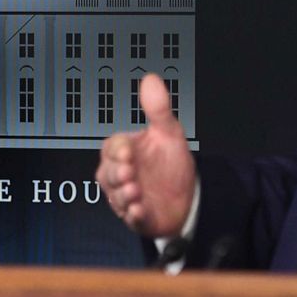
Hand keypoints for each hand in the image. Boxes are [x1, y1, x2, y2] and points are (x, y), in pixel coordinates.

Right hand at [96, 73, 195, 236]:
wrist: (188, 197)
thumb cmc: (171, 164)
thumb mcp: (168, 133)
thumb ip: (157, 108)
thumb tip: (151, 79)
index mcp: (124, 151)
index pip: (112, 148)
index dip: (118, 150)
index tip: (128, 153)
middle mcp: (120, 173)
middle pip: (108, 173)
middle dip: (117, 174)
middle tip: (129, 173)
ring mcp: (125, 196)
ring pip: (115, 196)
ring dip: (124, 194)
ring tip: (136, 192)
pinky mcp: (135, 216)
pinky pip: (129, 217)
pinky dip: (133, 214)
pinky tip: (140, 209)